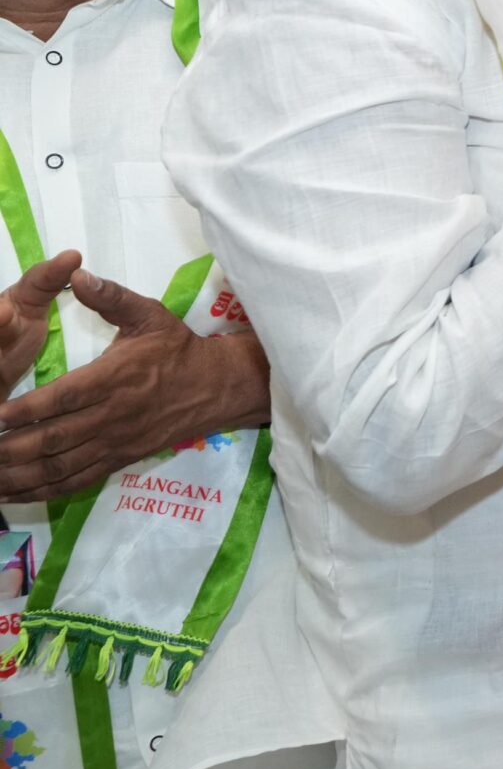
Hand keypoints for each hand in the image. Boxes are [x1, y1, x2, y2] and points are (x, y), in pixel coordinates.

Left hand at [0, 268, 268, 499]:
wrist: (217, 387)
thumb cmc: (177, 349)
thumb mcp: (149, 315)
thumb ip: (111, 297)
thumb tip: (76, 275)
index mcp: (116, 378)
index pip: (64, 398)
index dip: (27, 409)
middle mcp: (114, 415)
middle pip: (55, 438)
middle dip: (12, 448)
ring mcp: (116, 442)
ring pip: (61, 465)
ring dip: (21, 475)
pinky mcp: (119, 459)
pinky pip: (76, 481)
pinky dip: (43, 490)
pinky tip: (16, 492)